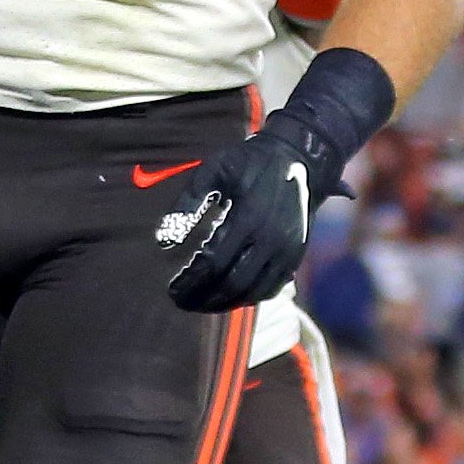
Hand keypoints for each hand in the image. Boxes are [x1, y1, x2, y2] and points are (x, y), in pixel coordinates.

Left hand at [158, 120, 333, 312]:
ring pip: (254, 291)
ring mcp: (288, 249)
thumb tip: (163, 241)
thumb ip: (189, 203)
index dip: (192, 281)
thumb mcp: (214, 170)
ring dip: (225, 303)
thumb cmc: (250, 162)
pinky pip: (272, 287)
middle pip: (233, 283)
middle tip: (182, 302)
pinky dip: (249, 298)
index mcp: (249, 216)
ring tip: (202, 304)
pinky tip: (230, 297)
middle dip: (204, 298)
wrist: (299, 158)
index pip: (214, 262)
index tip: (172, 289)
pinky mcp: (297, 254)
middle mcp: (272, 238)